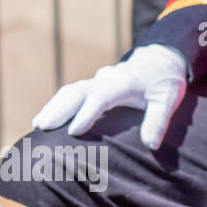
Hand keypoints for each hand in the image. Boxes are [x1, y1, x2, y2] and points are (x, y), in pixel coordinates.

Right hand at [31, 43, 187, 150]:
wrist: (158, 61)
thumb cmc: (163, 83)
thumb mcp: (169, 99)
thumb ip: (158, 120)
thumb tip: (151, 145)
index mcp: (123, 83)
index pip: (101, 97)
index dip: (87, 113)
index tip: (73, 131)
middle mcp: (104, 80)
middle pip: (77, 93)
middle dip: (59, 110)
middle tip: (43, 128)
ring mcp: (94, 82)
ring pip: (68, 92)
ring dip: (52, 108)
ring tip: (37, 126)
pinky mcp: (89, 86)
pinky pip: (67, 94)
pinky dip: (54, 106)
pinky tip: (43, 120)